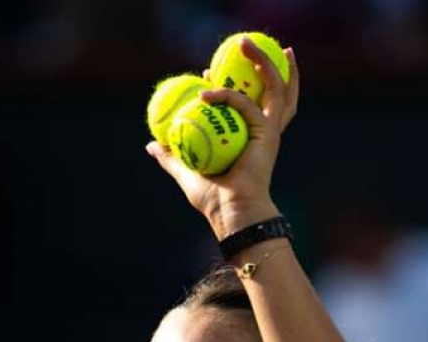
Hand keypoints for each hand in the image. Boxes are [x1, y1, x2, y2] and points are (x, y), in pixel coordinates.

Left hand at [146, 39, 299, 240]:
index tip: (208, 72)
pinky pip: (245, 104)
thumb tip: (151, 144)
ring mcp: (270, 130)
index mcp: (253, 138)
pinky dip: (226, 95)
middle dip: (269, 63)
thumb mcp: (186, 173)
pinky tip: (205, 90)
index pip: (250, 103)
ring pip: (275, 87)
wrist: (231, 213)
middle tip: (248, 44)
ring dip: (264, 61)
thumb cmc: (214, 200)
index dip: (233, 83)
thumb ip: (172, 157)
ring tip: (247, 43)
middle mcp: (265, 131)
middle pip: (276, 89)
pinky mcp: (268, 132)